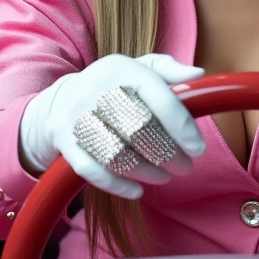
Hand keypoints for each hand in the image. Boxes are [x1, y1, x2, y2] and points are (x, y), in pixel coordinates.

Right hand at [19, 53, 206, 198]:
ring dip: (146, 171)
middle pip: (139, 129)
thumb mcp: (137, 69)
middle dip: (168, 153)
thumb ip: (168, 70)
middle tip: (184, 167)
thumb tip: (199, 75)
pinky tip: (136, 190)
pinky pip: (91, 169)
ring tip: (164, 177)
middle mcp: (96, 88)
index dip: (181, 126)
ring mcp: (76, 115)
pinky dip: (117, 185)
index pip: (158, 97)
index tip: (198, 148)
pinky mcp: (62, 140)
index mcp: (121, 68)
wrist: (59, 100)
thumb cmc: (112, 87)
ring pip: (117, 153)